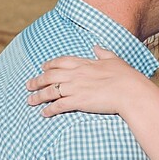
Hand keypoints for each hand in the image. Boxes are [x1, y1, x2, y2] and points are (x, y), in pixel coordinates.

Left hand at [26, 48, 144, 116]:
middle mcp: (76, 74)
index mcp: (84, 63)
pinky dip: (49, 110)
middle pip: (50, 76)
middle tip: (28, 85)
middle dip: (37, 81)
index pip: (61, 62)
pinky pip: (58, 106)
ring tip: (30, 101)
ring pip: (50, 91)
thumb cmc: (126, 77)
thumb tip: (96, 46)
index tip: (42, 67)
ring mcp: (75, 88)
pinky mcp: (78, 101)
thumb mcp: (114, 60)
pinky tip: (44, 114)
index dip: (50, 64)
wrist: (130, 91)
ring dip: (38, 96)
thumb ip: (103, 53)